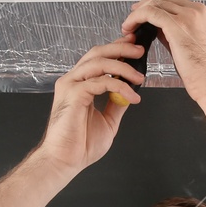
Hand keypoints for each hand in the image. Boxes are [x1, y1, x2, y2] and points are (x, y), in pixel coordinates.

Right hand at [31, 34, 143, 174]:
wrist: (66, 160)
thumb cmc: (80, 144)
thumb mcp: (107, 120)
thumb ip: (116, 103)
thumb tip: (128, 92)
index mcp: (79, 84)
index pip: (98, 58)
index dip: (116, 48)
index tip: (133, 45)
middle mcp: (73, 81)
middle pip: (98, 53)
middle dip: (121, 48)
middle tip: (139, 50)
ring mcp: (71, 85)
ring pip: (100, 63)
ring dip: (123, 67)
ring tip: (139, 77)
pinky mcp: (73, 94)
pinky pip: (101, 82)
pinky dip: (120, 86)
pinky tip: (132, 97)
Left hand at [120, 0, 205, 104]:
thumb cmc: (203, 71)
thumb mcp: (188, 44)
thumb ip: (173, 31)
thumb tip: (158, 27)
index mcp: (202, 14)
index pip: (172, 0)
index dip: (154, 5)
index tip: (142, 11)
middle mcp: (196, 11)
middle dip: (144, 7)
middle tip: (132, 17)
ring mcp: (188, 16)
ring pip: (155, 4)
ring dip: (138, 13)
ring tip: (129, 25)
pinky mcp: (177, 25)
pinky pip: (150, 13)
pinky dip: (136, 18)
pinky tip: (130, 27)